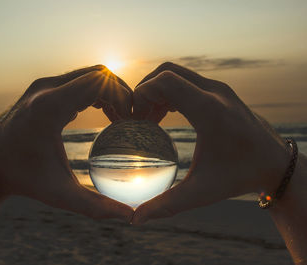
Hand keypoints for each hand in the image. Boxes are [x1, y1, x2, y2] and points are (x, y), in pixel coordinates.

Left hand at [0, 65, 133, 220]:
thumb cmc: (23, 179)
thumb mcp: (61, 195)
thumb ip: (96, 207)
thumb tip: (128, 216)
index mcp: (49, 107)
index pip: (99, 82)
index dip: (122, 97)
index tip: (130, 120)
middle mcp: (45, 89)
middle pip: (98, 73)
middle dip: (120, 92)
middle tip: (129, 118)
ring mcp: (42, 86)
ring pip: (88, 75)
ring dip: (108, 92)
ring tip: (118, 117)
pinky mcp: (41, 90)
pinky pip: (76, 81)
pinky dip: (94, 93)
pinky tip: (100, 114)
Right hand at [132, 62, 290, 223]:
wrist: (275, 164)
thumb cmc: (240, 177)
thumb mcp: (201, 192)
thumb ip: (166, 205)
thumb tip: (136, 219)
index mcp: (209, 110)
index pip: (165, 81)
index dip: (142, 94)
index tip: (134, 118)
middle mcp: (215, 92)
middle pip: (167, 72)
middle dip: (146, 90)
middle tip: (138, 117)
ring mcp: (219, 89)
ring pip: (177, 75)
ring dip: (158, 91)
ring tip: (150, 118)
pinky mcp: (221, 92)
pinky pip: (188, 82)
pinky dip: (171, 93)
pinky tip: (166, 115)